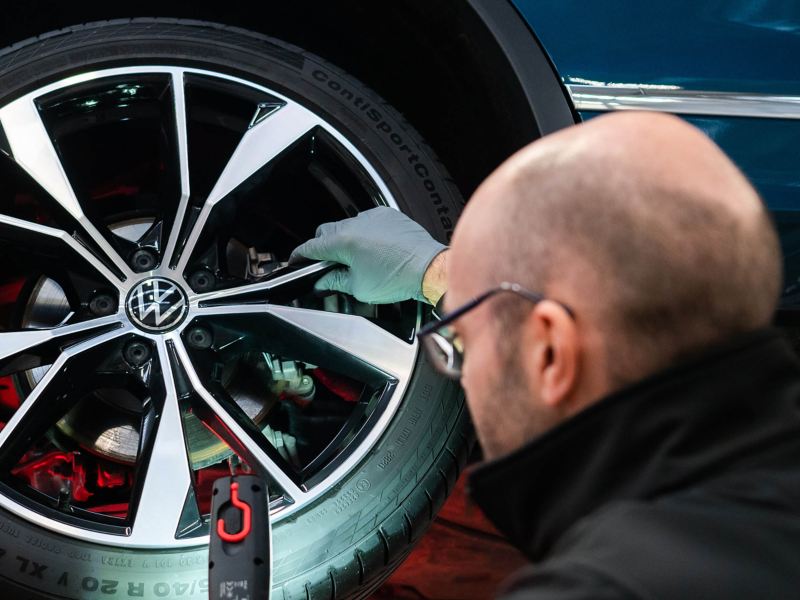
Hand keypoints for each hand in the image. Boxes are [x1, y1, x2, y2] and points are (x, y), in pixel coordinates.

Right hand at [290, 206, 446, 303]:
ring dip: (346, 240)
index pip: (312, 246)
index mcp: (344, 241)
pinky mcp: (389, 216)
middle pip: (327, 232)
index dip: (300, 256)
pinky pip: (369, 222)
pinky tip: (375, 250)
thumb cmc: (398, 278)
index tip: (297, 261)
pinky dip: (366, 234)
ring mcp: (374, 217)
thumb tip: (323, 281)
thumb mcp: (358, 287)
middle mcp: (356, 223)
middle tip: (328, 265)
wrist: (428, 269)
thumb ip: (334, 281)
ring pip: (348, 226)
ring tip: (357, 260)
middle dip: (323, 247)